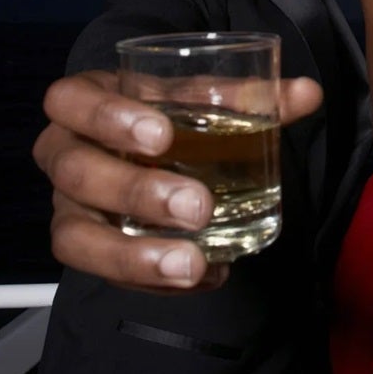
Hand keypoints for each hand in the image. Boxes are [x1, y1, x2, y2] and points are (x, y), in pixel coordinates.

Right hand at [33, 69, 323, 290]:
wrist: (142, 144)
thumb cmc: (164, 111)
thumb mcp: (197, 96)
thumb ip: (251, 97)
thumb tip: (310, 93)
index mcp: (82, 100)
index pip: (69, 101)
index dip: (108, 117)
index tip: (163, 136)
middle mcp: (63, 152)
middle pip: (76, 173)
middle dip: (136, 193)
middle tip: (198, 207)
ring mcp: (67, 205)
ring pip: (74, 237)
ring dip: (132, 255)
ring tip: (191, 263)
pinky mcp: (84, 246)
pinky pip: (103, 274)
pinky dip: (154, 280)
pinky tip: (204, 275)